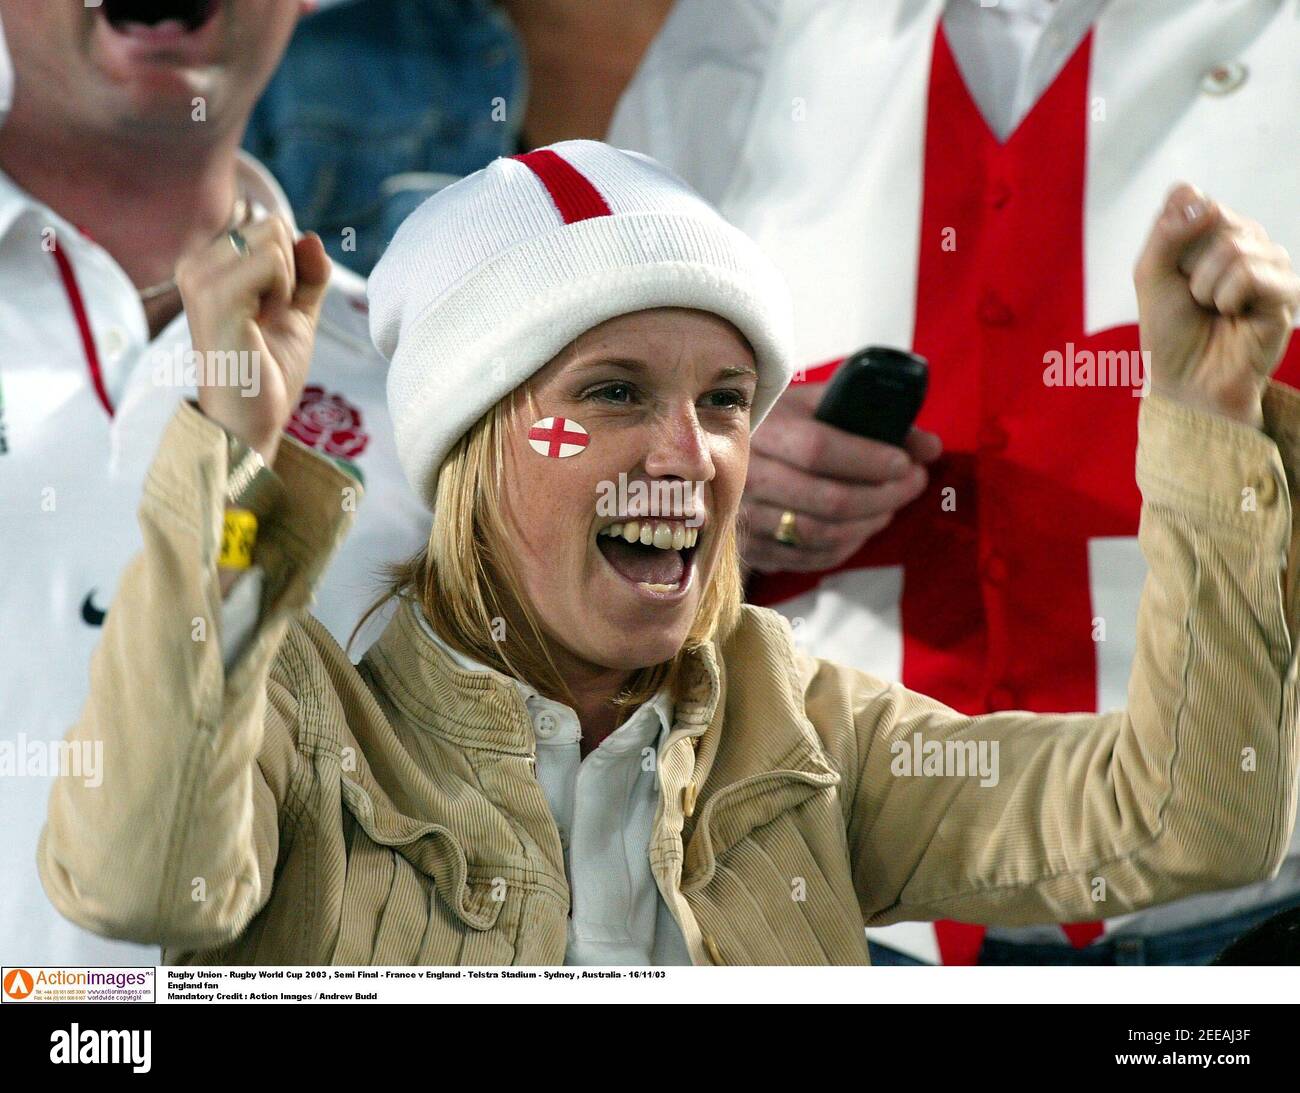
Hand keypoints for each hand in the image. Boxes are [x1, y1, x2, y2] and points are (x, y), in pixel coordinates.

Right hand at [178, 218, 331, 463]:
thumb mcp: (297, 316)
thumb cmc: (268, 375)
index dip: (291, 270)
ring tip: (262, 323)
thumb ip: (308, 276)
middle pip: (272, 227)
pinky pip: (274, 261)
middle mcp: (195, 265)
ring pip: (274, 239)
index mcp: (207, 266)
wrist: (249, 421)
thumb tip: (313, 238)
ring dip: (287, 285)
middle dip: (290, 273)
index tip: (271, 312)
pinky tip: (261, 325)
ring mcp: (200, 278)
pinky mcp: (214, 295)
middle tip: (268, 319)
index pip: (269, 229)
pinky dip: (284, 294)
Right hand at [741, 381, 942, 573]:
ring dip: (869, 524)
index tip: (905, 462)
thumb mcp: (818, 404)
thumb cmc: (783, 424)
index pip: (818, 450)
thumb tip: (930, 447)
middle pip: (827, 500)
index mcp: (763, 430)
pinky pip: (809, 558)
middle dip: (883, 496)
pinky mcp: (752, 548)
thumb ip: (874, 416)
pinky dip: (846, 546)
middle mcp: (748, 477)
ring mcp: (746, 517)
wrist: (720, 454)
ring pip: (820, 534)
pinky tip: (863, 526)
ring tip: (891, 505)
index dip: (868, 460)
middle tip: (914, 482)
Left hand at [1135, 183, 1299, 428]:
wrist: (1185, 381)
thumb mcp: (1151, 275)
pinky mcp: (1288, 291)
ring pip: (1234, 245)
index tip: (1172, 273)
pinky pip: (1252, 272)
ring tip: (1212, 309)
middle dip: (1188, 264)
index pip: (1192, 199)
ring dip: (1205, 286)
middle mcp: (1248, 240)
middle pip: (1214, 216)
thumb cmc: (1168, 330)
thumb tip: (1195, 194)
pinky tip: (1231, 315)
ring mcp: (1272, 263)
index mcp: (1214, 231)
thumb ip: (1166, 231)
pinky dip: (1227, 297)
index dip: (1171, 239)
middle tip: (1193, 296)